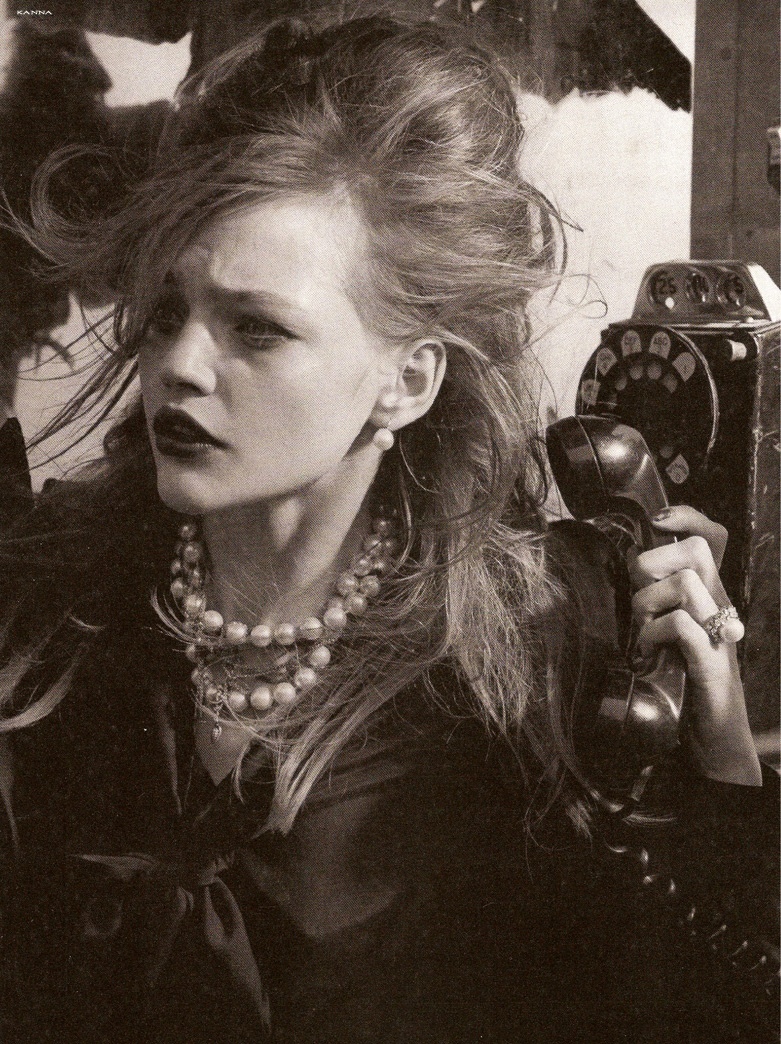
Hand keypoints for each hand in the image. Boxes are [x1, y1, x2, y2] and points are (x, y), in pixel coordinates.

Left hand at [628, 505, 761, 786]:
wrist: (713, 735)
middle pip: (698, 550)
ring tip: (641, 631)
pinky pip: (682, 625)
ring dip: (649, 603)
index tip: (657, 520)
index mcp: (708, 594)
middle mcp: (719, 606)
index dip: (687, 517)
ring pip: (686, 583)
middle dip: (654, 563)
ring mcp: (719, 634)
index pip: (711, 538)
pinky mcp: (711, 664)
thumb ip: (652, 601)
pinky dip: (654, 633)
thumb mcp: (665, 630)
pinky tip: (646, 652)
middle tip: (640, 597)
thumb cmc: (681, 680)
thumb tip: (615, 573)